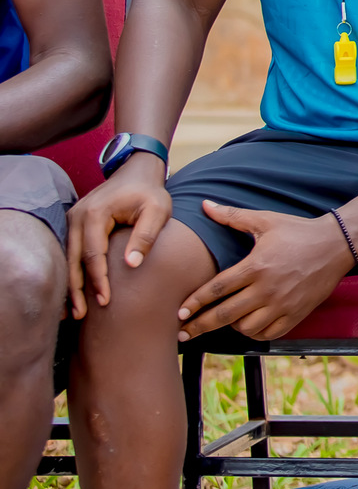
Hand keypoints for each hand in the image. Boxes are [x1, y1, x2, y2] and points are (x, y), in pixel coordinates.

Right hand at [66, 155, 171, 315]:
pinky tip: (76, 294)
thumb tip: (131, 265)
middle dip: (77, 290)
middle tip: (80, 316)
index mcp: (96, 214)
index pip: (94, 254)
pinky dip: (73, 273)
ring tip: (75, 312)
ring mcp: (72, 220)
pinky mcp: (74, 225)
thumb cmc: (150, 193)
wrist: (136, 173)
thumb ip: (146, 235)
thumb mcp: (158, 210)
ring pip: (69, 258)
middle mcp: (77, 217)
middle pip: (74, 260)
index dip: (98, 279)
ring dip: (71, 285)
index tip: (105, 301)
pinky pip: (72, 253)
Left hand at [174, 201, 354, 340]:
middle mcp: (267, 288)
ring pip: (246, 328)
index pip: (216, 289)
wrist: (337, 243)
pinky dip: (255, 332)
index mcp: (256, 266)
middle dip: (199, 326)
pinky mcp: (296, 313)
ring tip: (226, 320)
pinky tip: (249, 325)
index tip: (179, 312)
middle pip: (224, 315)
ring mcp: (283, 304)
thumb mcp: (266, 220)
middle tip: (182, 333)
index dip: (195, 302)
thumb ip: (232, 216)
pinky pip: (269, 334)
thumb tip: (205, 204)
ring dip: (231, 327)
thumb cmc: (299, 230)